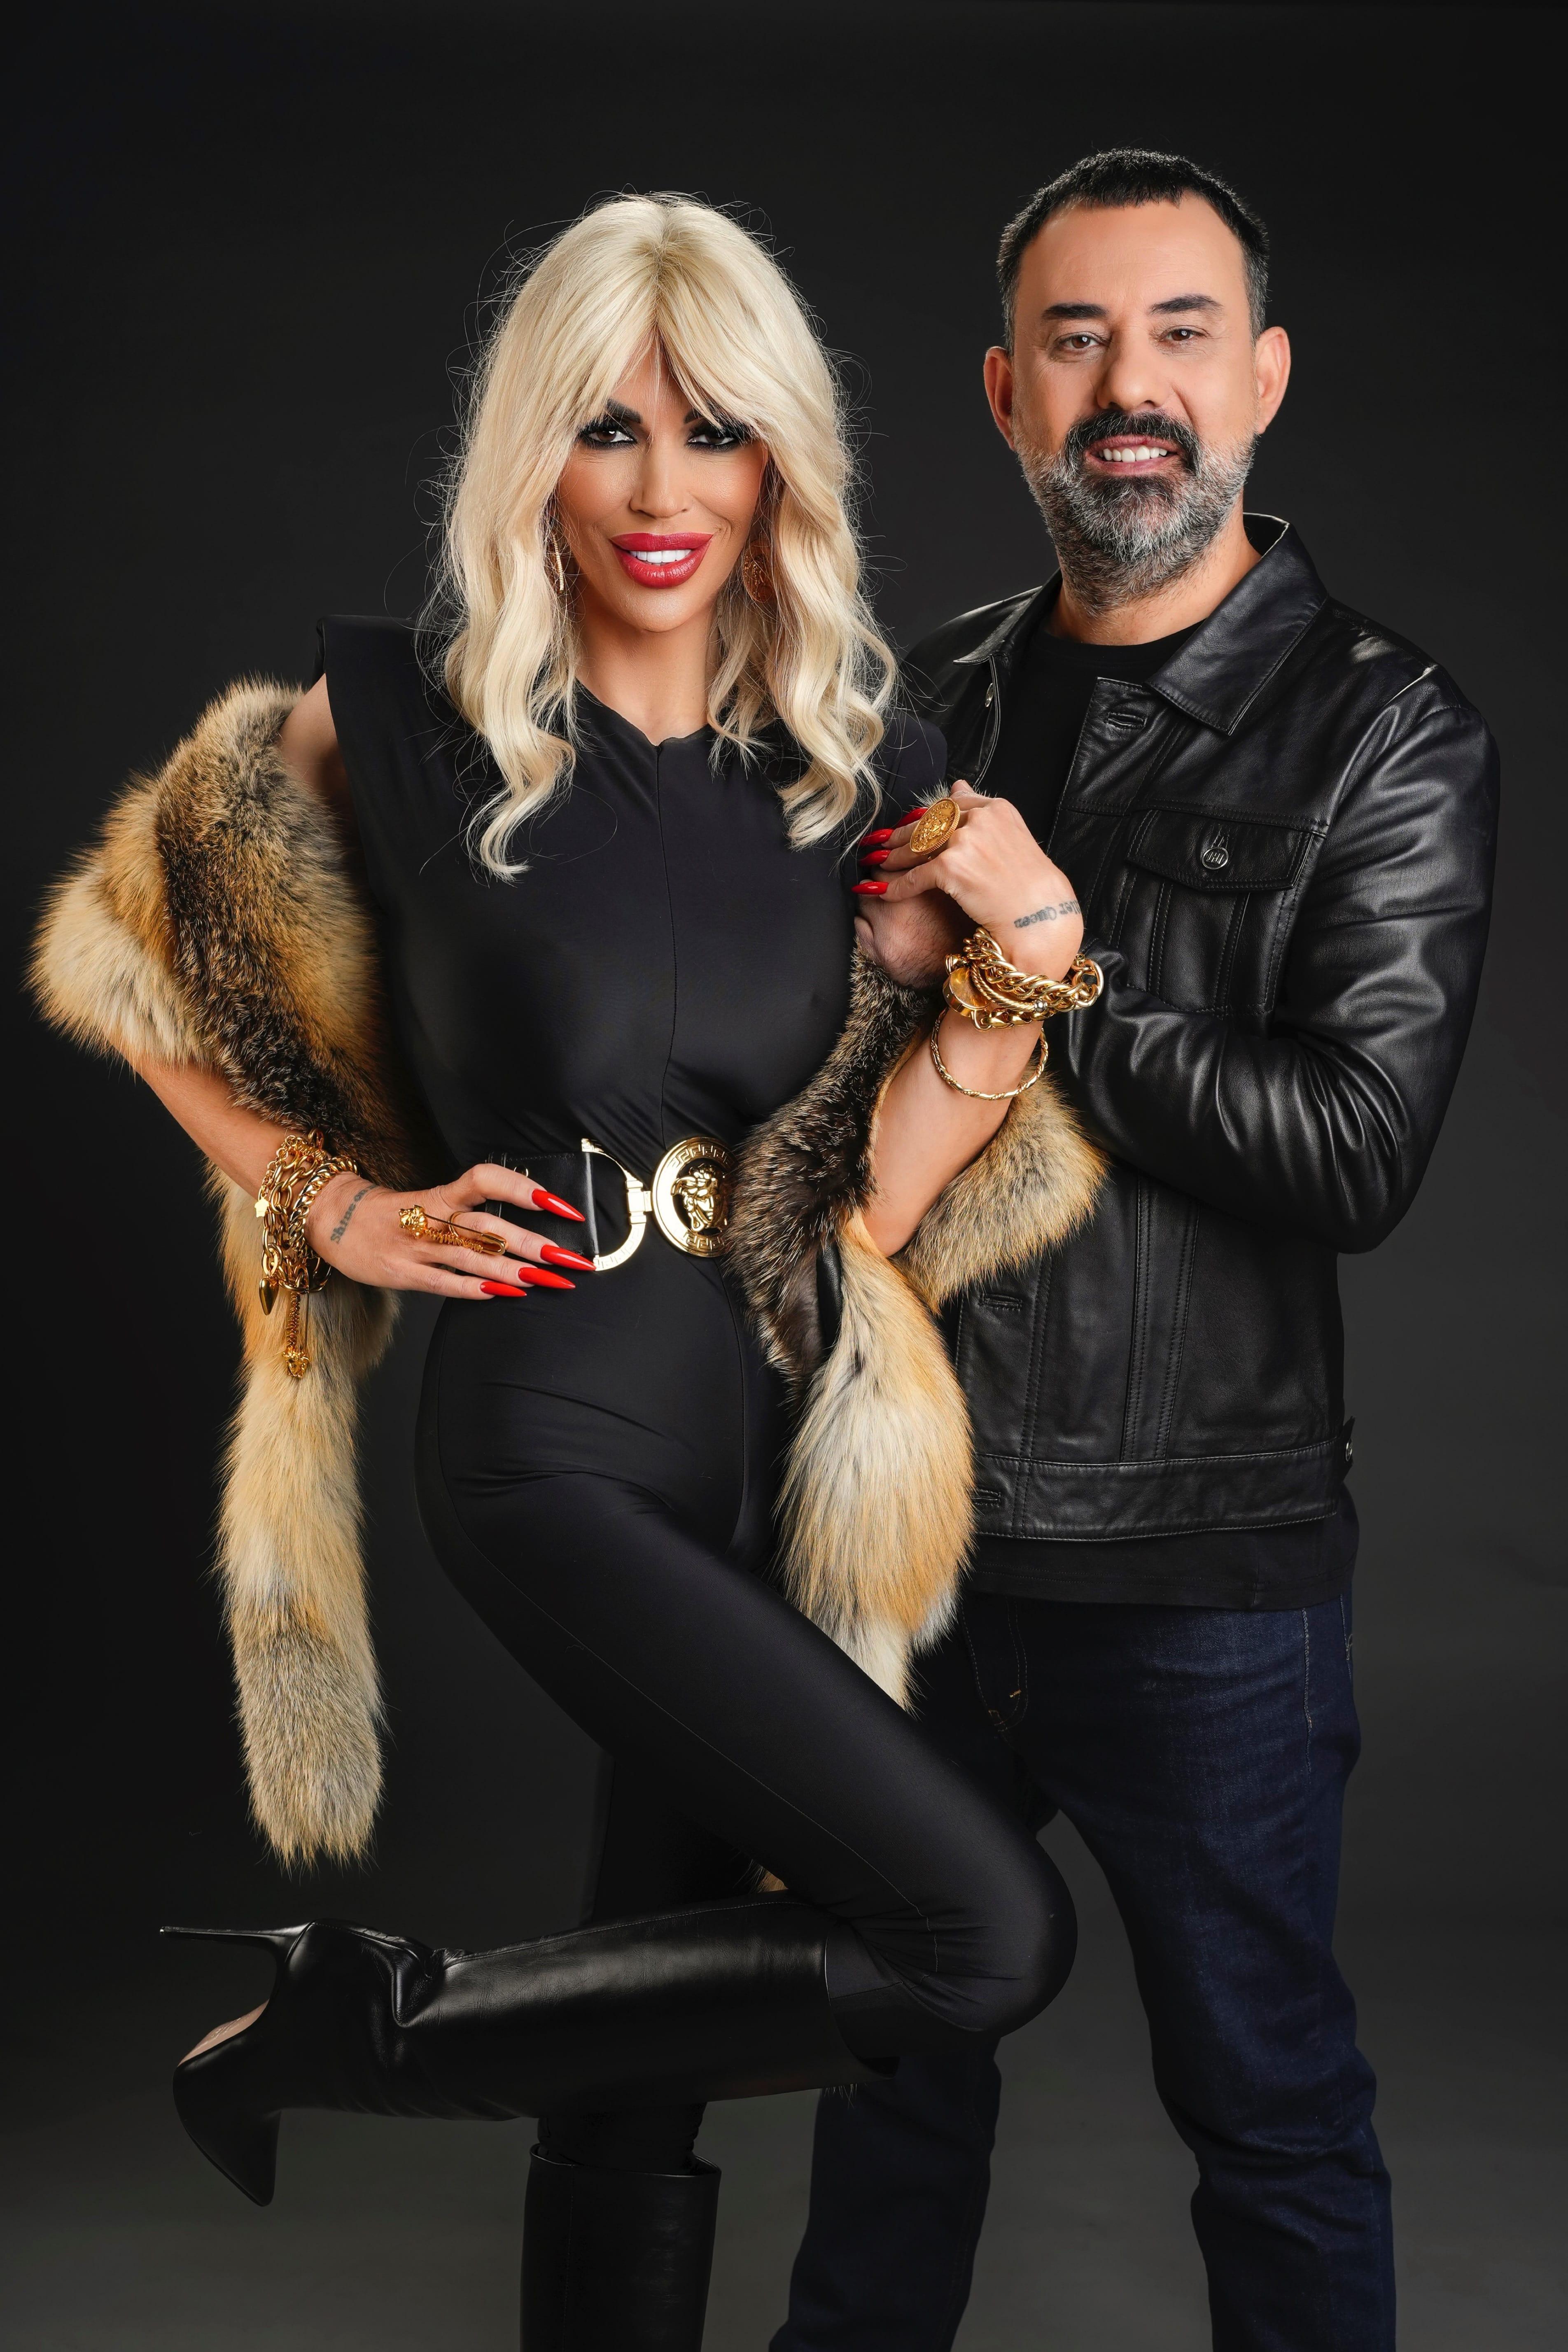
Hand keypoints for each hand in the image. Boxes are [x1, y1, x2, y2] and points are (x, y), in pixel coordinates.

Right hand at [302, 1163, 594, 1298]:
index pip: (485, 1179)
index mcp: (440, 1194)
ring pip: (472, 1257)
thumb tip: (521, 1225)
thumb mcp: (429, 1200)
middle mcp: (431, 1217)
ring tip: (551, 1280)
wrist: (331, 1220)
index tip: (559, 1205)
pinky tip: (508, 1294)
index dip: (522, 1188)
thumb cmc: (391, 1213)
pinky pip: (445, 1282)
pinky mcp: (404, 1274)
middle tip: (571, 1258)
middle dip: (534, 1242)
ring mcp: (416, 1247)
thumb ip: (468, 1211)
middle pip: (488, 1225)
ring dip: (515, 1270)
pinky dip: (477, 1289)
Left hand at [855, 782, 1083, 980]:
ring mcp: (967, 842)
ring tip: (878, 864)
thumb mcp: (1010, 836)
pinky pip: (916, 876)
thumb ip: (982, 811)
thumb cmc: (1029, 884)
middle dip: (902, 835)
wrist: (1040, 917)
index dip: (925, 817)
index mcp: (997, 808)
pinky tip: (884, 892)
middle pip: (930, 824)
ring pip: (919, 847)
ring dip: (895, 858)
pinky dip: (897, 886)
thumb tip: (957, 784)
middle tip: (881, 844)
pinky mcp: (953, 868)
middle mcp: (981, 819)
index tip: (908, 824)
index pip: (951, 805)